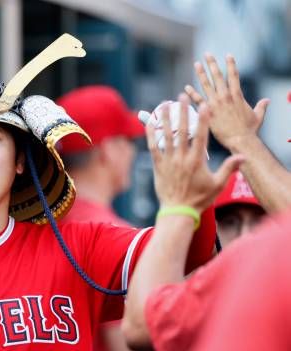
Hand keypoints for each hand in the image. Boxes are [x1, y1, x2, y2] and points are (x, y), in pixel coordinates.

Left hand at [147, 94, 243, 211]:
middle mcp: (182, 158)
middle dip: (182, 112)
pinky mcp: (158, 166)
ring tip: (164, 104)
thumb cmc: (199, 199)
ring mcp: (168, 161)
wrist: (178, 211)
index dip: (202, 119)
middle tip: (181, 97)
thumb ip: (229, 168)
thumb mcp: (218, 184)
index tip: (203, 105)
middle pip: (182, 131)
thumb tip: (243, 156)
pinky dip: (151, 134)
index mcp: (197, 161)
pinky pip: (153, 147)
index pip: (200, 136)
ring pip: (166, 136)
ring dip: (165, 119)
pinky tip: (150, 123)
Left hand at [184, 53, 268, 149]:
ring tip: (197, 64)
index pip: (234, 75)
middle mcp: (225, 96)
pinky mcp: (207, 112)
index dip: (231, 64)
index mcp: (237, 95)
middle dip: (212, 64)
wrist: (240, 140)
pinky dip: (191, 93)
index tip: (228, 55)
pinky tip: (186, 87)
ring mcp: (215, 103)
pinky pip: (197, 100)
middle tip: (207, 54)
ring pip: (206, 85)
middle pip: (218, 76)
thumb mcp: (257, 116)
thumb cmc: (249, 130)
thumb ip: (261, 106)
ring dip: (201, 73)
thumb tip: (267, 101)